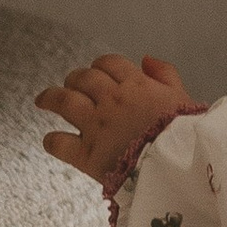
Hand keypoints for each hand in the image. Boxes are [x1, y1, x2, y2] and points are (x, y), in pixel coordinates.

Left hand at [37, 52, 194, 184]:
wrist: (176, 167)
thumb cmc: (182, 134)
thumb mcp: (182, 96)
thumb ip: (165, 74)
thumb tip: (146, 59)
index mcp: (136, 85)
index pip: (109, 63)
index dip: (100, 65)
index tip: (97, 71)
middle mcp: (112, 101)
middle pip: (83, 78)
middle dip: (75, 78)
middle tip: (72, 84)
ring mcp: (96, 126)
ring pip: (63, 101)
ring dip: (50, 97)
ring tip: (43, 100)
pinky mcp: (86, 154)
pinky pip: (59, 142)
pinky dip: (52, 140)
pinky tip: (51, 140)